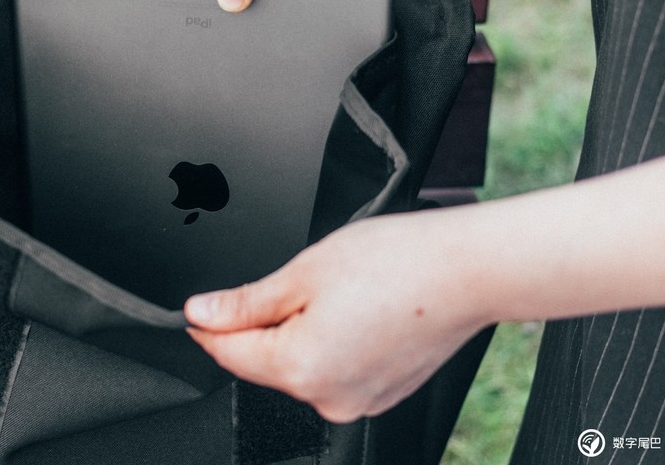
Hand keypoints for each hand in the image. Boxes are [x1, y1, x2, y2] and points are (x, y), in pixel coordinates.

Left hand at [183, 214, 486, 422]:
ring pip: (300, 366)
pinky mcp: (381, 394)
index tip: (196, 309)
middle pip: (264, 363)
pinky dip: (330, 344)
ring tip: (333, 291)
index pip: (228, 353)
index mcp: (301, 368)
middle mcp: (327, 399)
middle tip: (288, 281)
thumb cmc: (397, 262)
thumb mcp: (304, 271)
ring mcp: (357, 402)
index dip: (207, 326)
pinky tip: (353, 310)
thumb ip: (246, 302)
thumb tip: (202, 313)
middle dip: (260, 326)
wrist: (468, 271)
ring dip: (296, 334)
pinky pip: (334, 371)